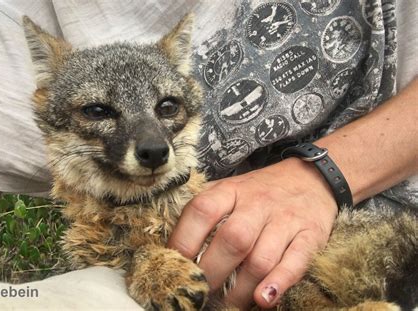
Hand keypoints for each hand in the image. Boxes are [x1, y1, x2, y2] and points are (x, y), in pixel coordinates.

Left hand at [167, 157, 337, 309]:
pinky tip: (263, 299)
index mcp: (229, 190)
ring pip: (260, 259)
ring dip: (240, 290)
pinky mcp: (310, 235)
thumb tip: (173, 251)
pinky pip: (295, 262)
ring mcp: (285, 219)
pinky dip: (279, 283)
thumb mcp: (228, 191)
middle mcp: (257, 203)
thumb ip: (204, 214)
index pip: (201, 211)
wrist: (309, 178)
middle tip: (199, 293)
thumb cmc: (259, 192)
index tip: (174, 268)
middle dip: (211, 274)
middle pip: (232, 240)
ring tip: (227, 305)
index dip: (183, 242)